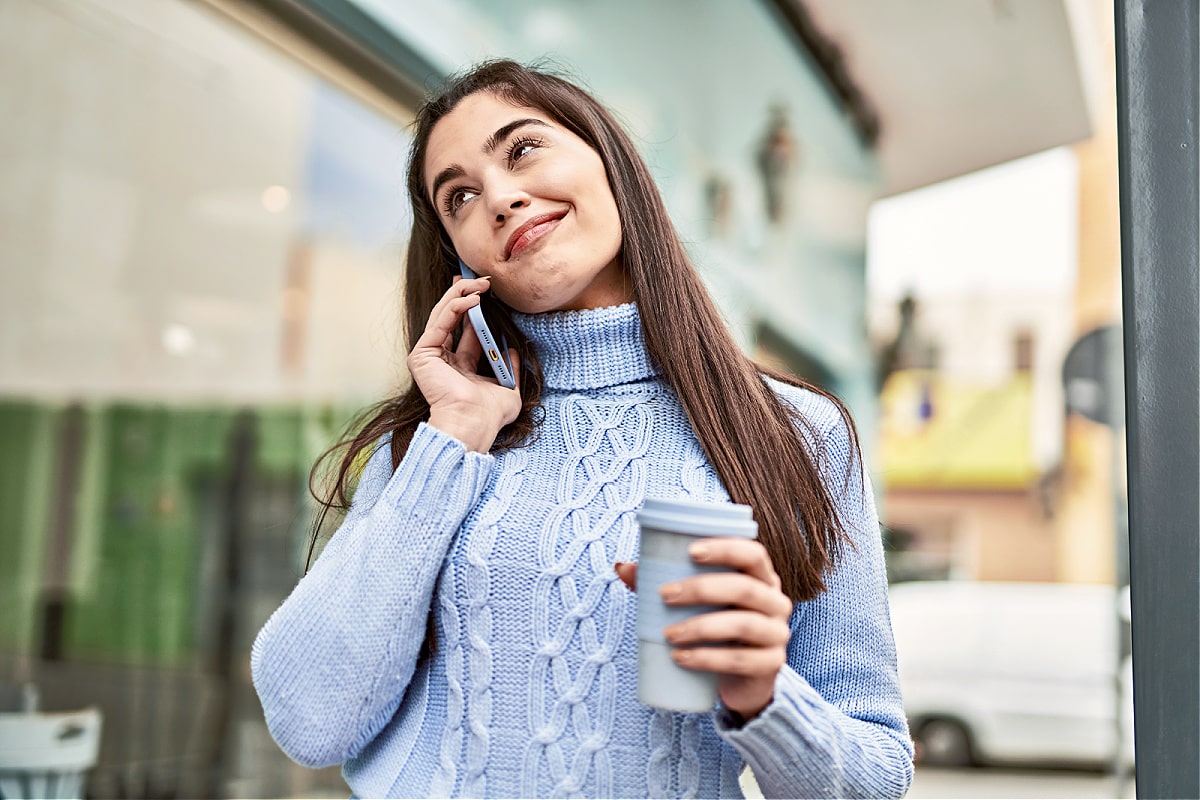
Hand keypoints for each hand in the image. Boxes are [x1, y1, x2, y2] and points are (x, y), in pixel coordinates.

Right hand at [406, 276, 520, 452]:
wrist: (474, 423)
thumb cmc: (490, 414)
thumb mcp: (509, 387)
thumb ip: (511, 367)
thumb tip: (514, 351)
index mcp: (460, 367)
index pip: (466, 330)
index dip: (475, 309)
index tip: (487, 291)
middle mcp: (443, 360)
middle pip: (452, 317)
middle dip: (466, 295)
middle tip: (483, 280)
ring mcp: (430, 356)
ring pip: (443, 315)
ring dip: (461, 295)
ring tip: (481, 284)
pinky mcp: (422, 355)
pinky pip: (440, 323)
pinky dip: (455, 307)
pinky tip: (473, 300)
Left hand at [614, 539, 792, 719]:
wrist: (742, 680)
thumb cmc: (717, 630)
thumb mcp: (695, 605)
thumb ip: (664, 582)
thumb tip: (622, 566)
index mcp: (761, 578)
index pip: (753, 553)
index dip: (726, 548)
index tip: (691, 551)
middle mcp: (775, 602)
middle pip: (744, 587)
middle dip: (701, 588)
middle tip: (665, 595)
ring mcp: (776, 634)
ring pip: (742, 624)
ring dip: (701, 626)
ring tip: (669, 634)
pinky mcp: (771, 664)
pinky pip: (740, 659)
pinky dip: (707, 658)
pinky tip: (681, 658)